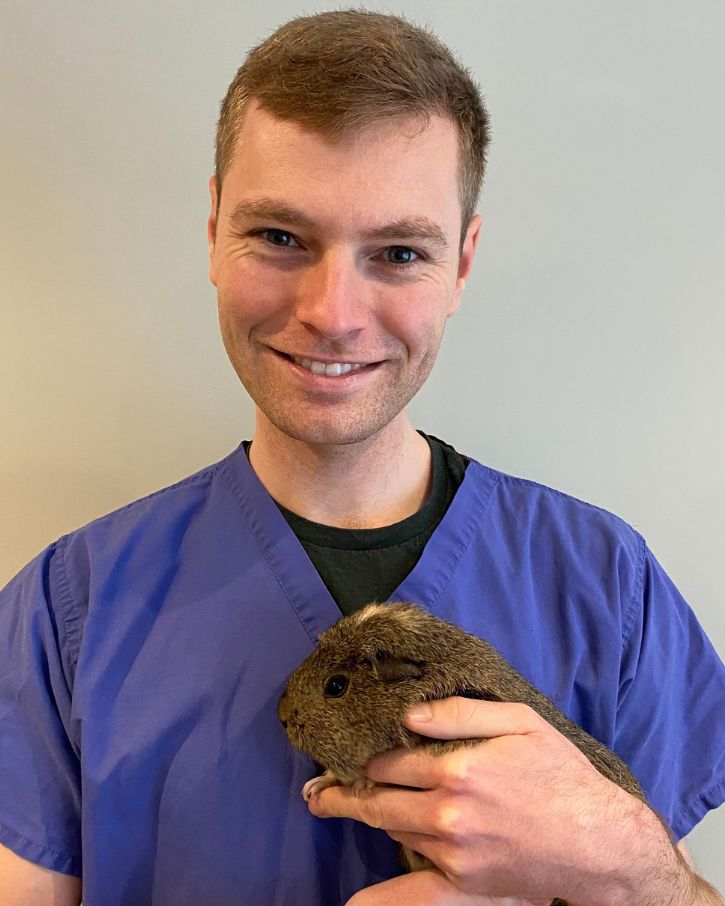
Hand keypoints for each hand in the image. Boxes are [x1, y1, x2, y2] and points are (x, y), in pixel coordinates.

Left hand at [309, 698, 676, 904]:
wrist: (598, 841)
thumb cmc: (560, 773)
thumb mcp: (520, 722)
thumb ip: (461, 713)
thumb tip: (409, 714)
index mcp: (458, 768)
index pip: (392, 760)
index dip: (370, 755)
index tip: (354, 753)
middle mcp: (448, 813)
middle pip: (379, 799)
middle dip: (344, 790)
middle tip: (318, 787)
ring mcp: (454, 854)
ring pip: (392, 832)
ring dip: (363, 816)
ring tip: (330, 805)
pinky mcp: (465, 884)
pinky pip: (414, 893)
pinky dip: (382, 899)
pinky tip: (353, 904)